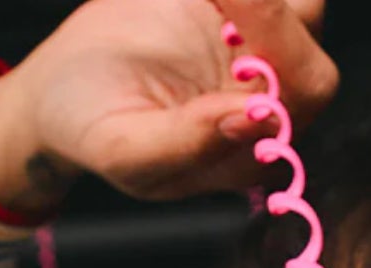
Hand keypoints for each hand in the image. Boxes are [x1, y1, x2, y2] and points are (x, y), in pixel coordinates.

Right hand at [0, 0, 336, 210]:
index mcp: (250, 146)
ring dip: (258, 0)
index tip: (229, 26)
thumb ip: (187, 145)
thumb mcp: (125, 150)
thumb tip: (253, 118)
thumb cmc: (93, 129)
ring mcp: (257, 47)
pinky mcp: (241, 9)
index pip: (296, 99)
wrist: (64, 85)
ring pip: (298, 6)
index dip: (279, 56)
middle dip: (270, 14)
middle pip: (307, 47)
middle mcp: (267, 98)